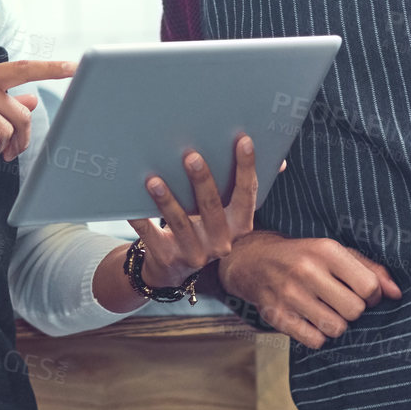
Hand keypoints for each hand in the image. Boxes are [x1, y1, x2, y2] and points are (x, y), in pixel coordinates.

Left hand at [127, 137, 276, 289]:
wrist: (172, 269)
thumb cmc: (203, 228)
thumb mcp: (227, 214)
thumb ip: (246, 188)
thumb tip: (280, 161)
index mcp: (240, 226)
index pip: (247, 194)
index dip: (246, 168)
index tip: (243, 140)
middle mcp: (221, 243)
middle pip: (212, 208)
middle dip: (202, 182)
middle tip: (192, 156)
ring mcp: (194, 254)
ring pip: (181, 223)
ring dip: (167, 200)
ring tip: (154, 179)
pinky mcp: (168, 258)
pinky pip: (151, 236)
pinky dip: (140, 221)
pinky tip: (131, 205)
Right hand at [216, 233, 401, 347]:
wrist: (252, 261)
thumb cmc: (304, 257)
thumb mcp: (335, 252)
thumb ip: (370, 269)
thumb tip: (397, 294)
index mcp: (325, 250)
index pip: (368, 286)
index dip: (372, 296)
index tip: (361, 293)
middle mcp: (306, 270)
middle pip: (355, 311)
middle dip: (353, 311)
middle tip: (341, 303)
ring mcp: (289, 294)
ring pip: (337, 329)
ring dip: (336, 325)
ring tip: (325, 311)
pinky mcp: (276, 316)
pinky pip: (315, 341)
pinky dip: (317, 336)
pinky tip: (310, 321)